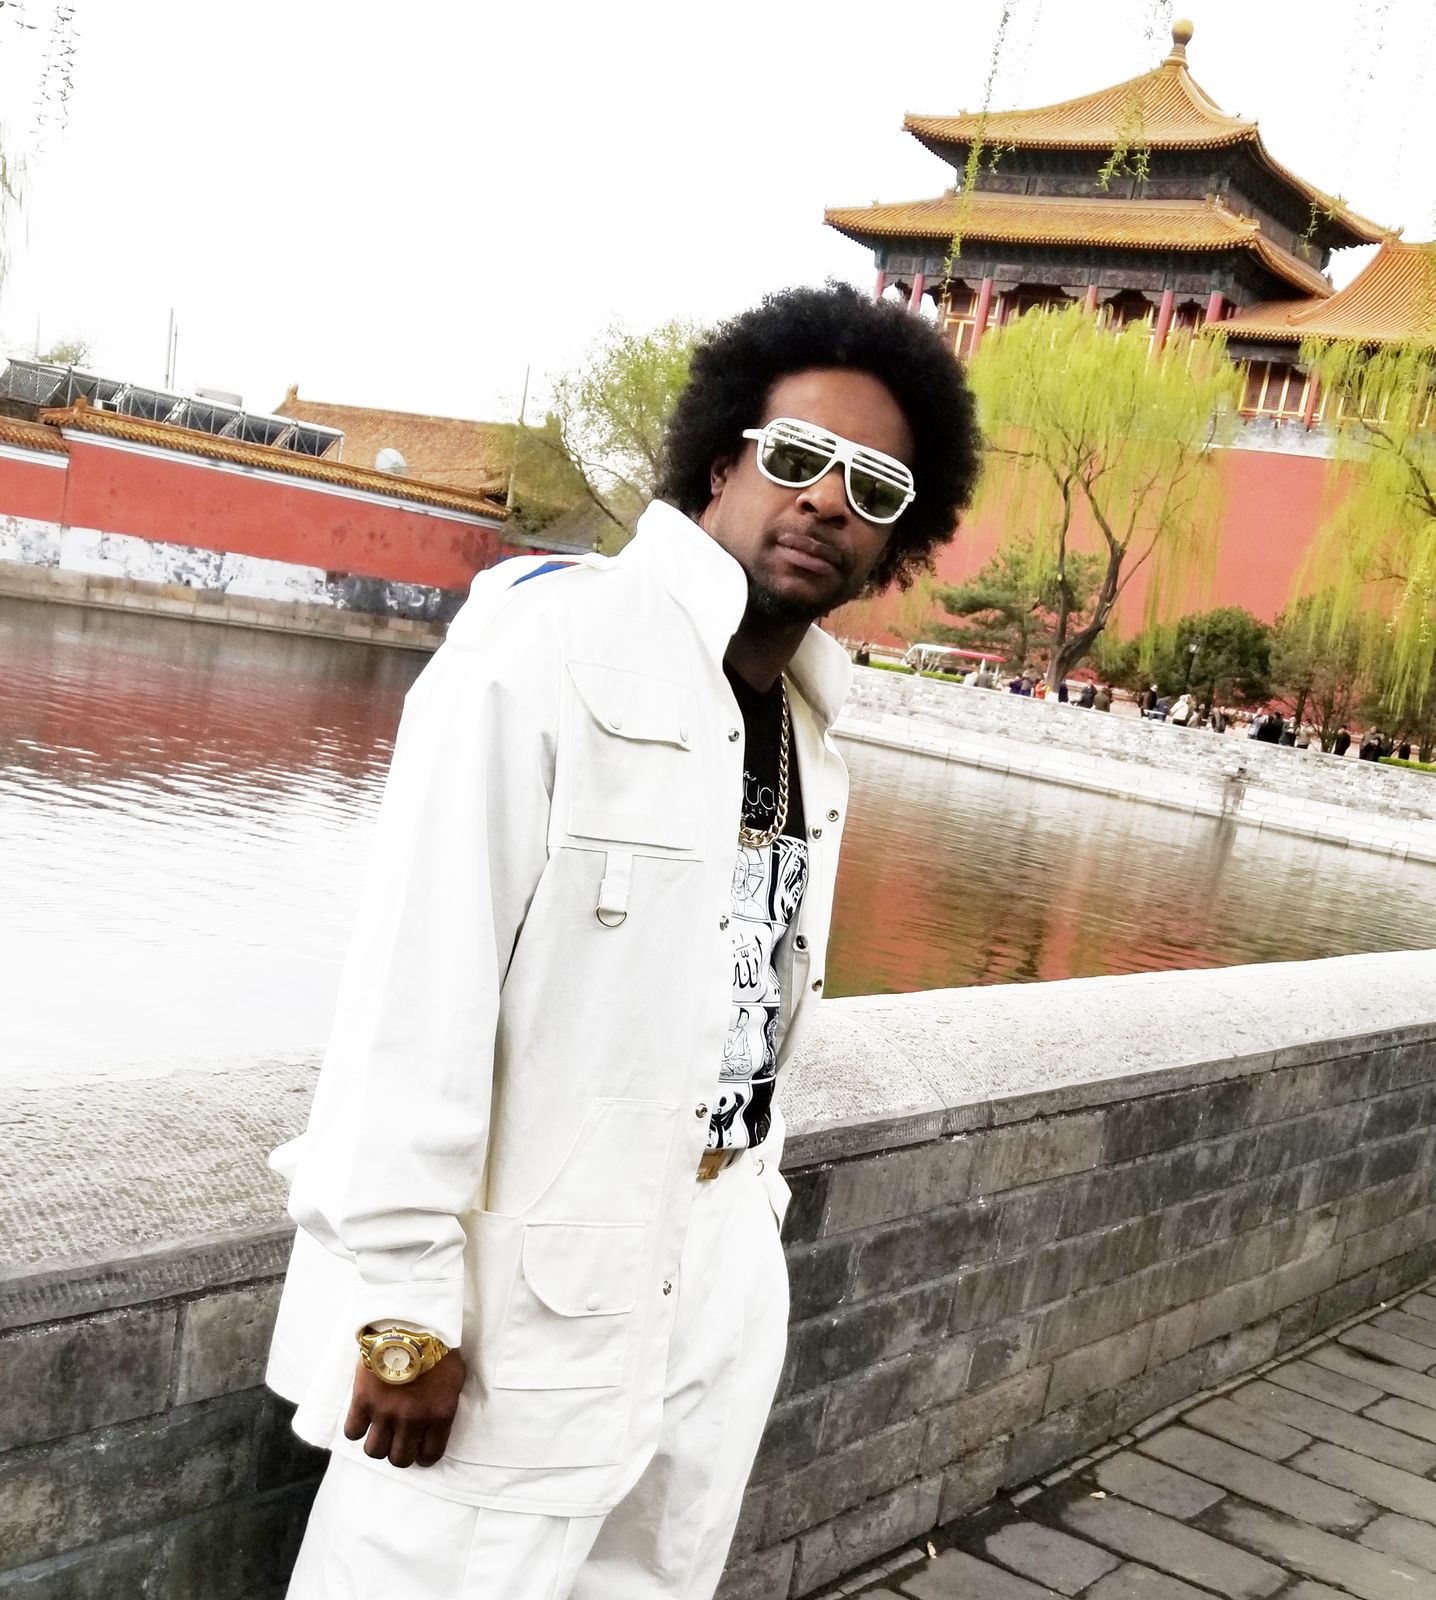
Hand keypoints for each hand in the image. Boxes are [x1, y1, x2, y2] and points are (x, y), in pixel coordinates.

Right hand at [344, 1350, 466, 1467]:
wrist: (410, 1321)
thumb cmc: (438, 1346)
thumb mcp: (455, 1378)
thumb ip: (445, 1406)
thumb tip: (438, 1423)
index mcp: (439, 1415)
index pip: (430, 1456)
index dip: (423, 1455)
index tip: (418, 1448)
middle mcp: (412, 1420)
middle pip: (400, 1459)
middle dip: (400, 1452)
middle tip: (398, 1440)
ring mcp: (385, 1412)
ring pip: (375, 1452)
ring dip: (378, 1443)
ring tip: (380, 1430)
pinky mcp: (363, 1401)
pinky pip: (352, 1432)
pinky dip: (357, 1429)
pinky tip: (364, 1417)